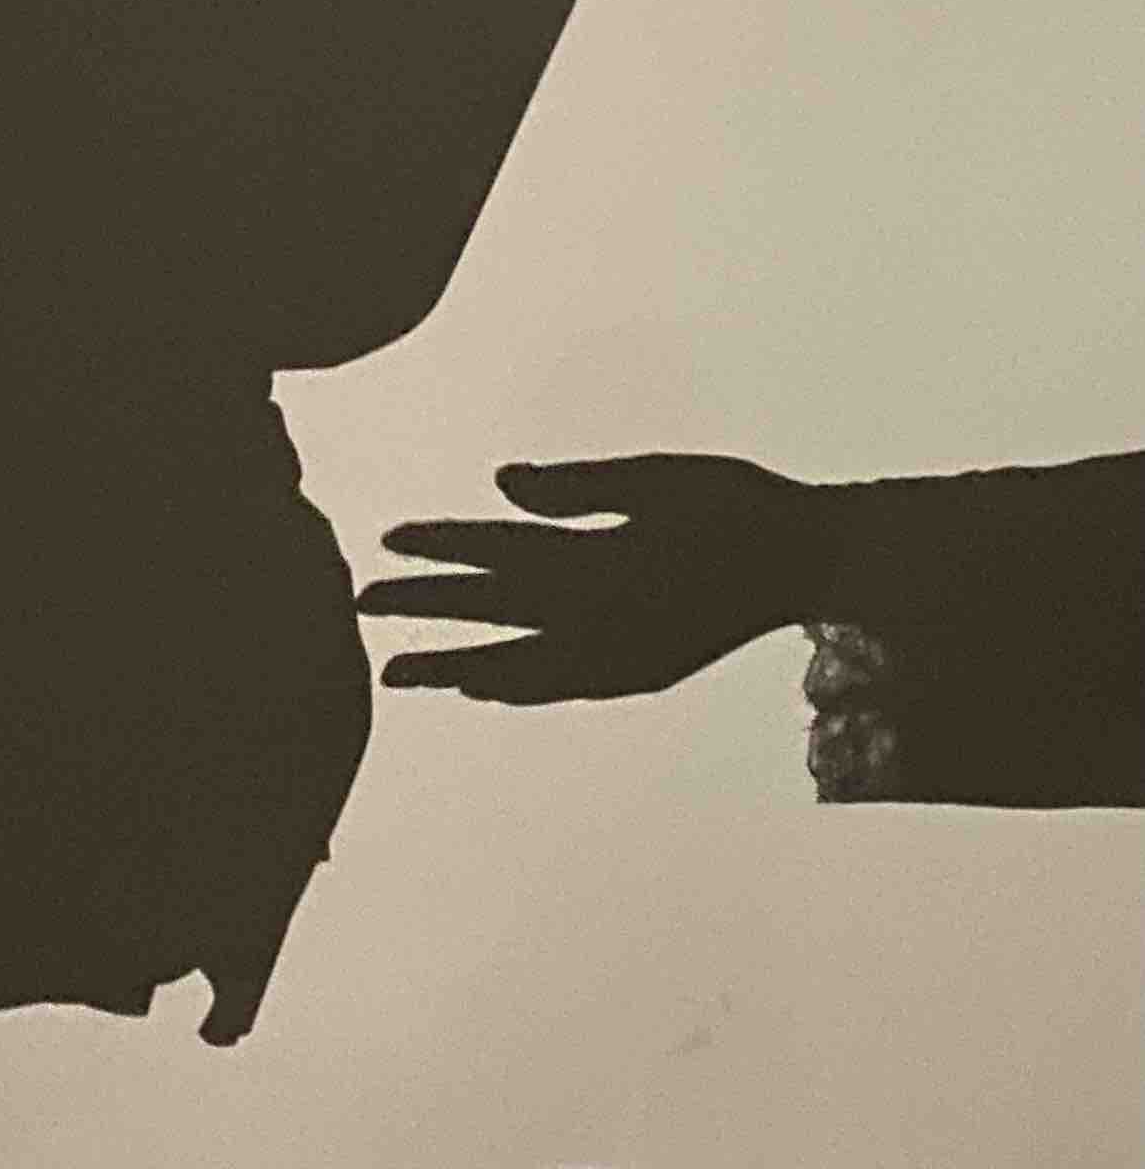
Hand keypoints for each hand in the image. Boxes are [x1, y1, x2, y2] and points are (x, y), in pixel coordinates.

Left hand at [357, 453, 812, 700]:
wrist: (810, 565)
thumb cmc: (735, 507)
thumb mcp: (655, 479)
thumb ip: (575, 487)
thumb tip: (497, 485)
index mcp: (597, 563)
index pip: (497, 553)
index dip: (440, 547)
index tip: (386, 542)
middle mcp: (599, 619)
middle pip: (492, 611)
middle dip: (426, 607)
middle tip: (360, 602)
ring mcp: (619, 656)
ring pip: (517, 665)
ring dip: (456, 665)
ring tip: (403, 673)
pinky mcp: (640, 675)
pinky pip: (561, 689)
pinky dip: (517, 689)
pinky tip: (486, 689)